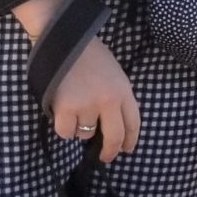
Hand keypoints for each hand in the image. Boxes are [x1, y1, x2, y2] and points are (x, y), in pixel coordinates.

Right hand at [51, 35, 139, 160]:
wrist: (65, 40)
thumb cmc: (90, 55)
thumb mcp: (115, 74)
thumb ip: (118, 97)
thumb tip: (115, 125)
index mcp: (123, 90)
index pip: (133, 123)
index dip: (130, 140)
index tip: (126, 149)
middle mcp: (108, 101)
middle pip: (114, 136)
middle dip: (110, 151)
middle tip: (106, 157)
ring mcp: (87, 105)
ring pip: (86, 133)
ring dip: (81, 127)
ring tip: (75, 107)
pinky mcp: (66, 109)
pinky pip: (67, 132)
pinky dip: (65, 128)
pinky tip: (63, 115)